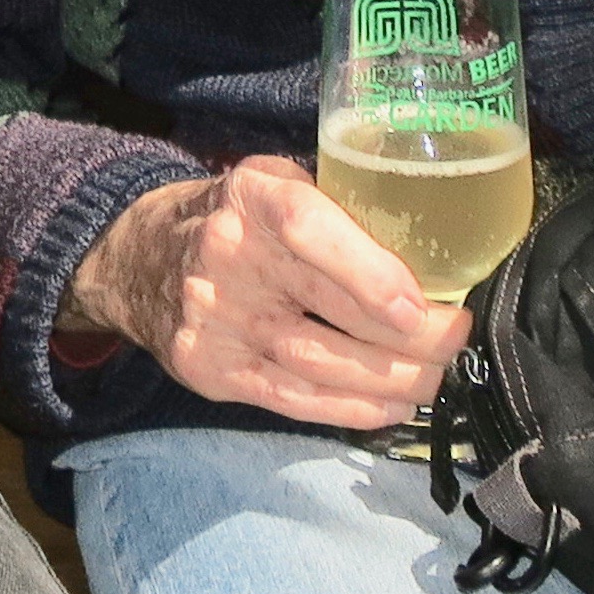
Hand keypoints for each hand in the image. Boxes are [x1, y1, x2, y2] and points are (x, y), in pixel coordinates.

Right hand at [69, 160, 466, 427]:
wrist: (135, 259)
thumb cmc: (234, 219)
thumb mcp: (274, 185)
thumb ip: (338, 210)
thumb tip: (438, 253)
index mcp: (250, 195)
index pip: (306, 226)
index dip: (367, 270)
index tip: (420, 305)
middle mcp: (224, 254)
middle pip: (327, 309)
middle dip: (410, 338)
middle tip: (457, 343)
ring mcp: (214, 319)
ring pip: (317, 363)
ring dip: (391, 379)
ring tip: (435, 379)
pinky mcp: (209, 369)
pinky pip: (291, 399)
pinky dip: (350, 408)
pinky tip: (391, 405)